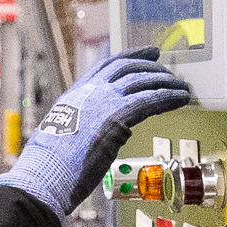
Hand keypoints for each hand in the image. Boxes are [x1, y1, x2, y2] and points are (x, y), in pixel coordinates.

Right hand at [0, 49, 193, 216]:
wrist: (45, 173)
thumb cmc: (49, 165)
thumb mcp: (60, 134)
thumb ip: (81, 125)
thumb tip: (99, 131)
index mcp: (75, 95)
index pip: (107, 66)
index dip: (131, 56)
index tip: (148, 53)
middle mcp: (89, 92)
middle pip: (128, 68)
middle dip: (153, 66)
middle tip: (169, 69)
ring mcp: (103, 102)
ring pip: (142, 81)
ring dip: (166, 82)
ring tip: (181, 86)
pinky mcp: (117, 117)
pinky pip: (151, 100)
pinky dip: (170, 97)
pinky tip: (181, 98)